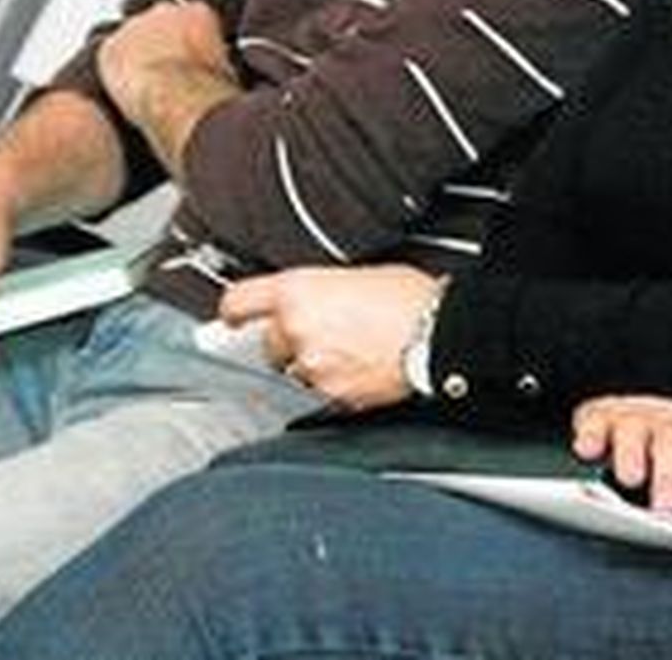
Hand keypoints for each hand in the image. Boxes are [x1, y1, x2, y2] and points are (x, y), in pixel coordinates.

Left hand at [96, 1, 238, 172]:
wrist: (170, 99)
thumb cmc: (201, 86)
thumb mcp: (227, 68)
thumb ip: (220, 56)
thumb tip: (221, 64)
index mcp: (197, 11)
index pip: (195, 18)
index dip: (194, 40)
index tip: (193, 56)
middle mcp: (164, 10)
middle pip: (162, 21)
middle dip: (164, 40)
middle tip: (170, 67)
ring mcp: (133, 26)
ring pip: (136, 35)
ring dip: (141, 51)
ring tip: (149, 78)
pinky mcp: (109, 46)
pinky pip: (112, 53)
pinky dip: (117, 66)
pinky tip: (125, 85)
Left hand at [219, 264, 438, 411]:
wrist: (439, 333)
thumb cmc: (411, 298)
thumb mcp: (361, 275)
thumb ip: (324, 290)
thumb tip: (316, 301)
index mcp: (299, 292)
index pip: (239, 302)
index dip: (234, 310)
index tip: (232, 316)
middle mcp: (296, 331)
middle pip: (270, 343)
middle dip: (290, 339)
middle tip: (325, 330)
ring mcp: (312, 368)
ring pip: (296, 369)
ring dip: (314, 362)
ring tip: (352, 348)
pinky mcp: (332, 396)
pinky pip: (322, 391)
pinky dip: (337, 382)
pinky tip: (363, 366)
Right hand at [572, 394, 671, 529]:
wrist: (655, 386)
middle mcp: (671, 423)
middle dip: (670, 473)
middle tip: (668, 504)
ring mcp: (637, 419)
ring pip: (634, 434)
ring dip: (632, 454)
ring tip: (631, 476)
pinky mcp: (603, 418)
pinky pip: (594, 424)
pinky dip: (590, 436)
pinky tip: (589, 449)